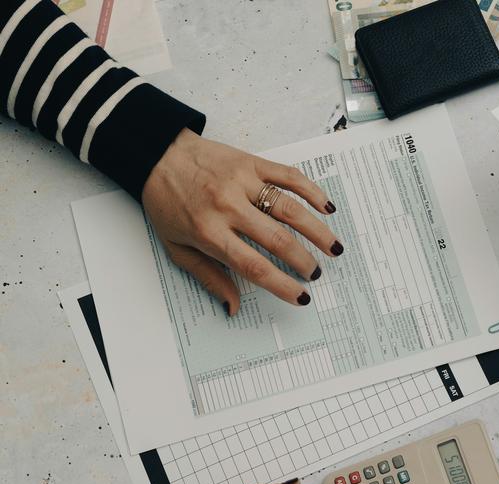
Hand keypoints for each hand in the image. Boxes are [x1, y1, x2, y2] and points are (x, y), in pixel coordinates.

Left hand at [142, 129, 344, 314]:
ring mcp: (242, 182)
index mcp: (208, 231)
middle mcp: (228, 206)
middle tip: (316, 273)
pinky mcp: (252, 163)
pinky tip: (327, 208)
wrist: (156, 154)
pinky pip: (289, 177)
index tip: (301, 296)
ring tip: (334, 248)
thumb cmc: (166, 203)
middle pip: (278, 240)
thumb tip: (232, 305)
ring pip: (290, 209)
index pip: (253, 266)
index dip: (282, 285)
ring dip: (317, 231)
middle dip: (304, 261)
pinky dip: (312, 192)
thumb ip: (208, 276)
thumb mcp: (177, 246)